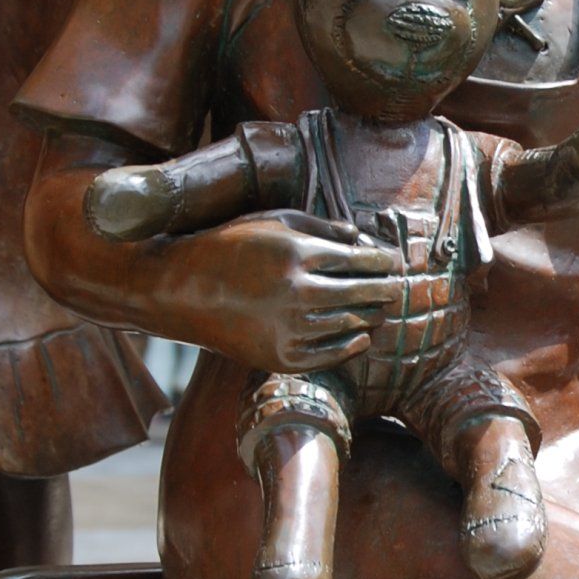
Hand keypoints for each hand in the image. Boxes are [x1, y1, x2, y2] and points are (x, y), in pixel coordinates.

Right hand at [170, 211, 403, 372]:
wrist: (184, 290)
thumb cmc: (231, 246)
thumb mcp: (273, 221)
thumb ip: (321, 227)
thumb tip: (361, 240)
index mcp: (299, 255)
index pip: (362, 262)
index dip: (384, 262)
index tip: (393, 262)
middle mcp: (298, 293)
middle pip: (364, 294)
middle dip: (385, 289)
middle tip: (394, 287)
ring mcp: (290, 329)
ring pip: (353, 325)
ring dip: (372, 317)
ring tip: (380, 311)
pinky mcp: (282, 357)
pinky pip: (333, 355)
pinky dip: (352, 345)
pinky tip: (360, 335)